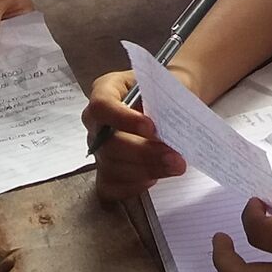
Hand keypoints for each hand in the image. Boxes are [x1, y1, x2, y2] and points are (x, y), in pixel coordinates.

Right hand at [83, 68, 187, 199]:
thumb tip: (167, 124)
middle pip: (108, 144)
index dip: (123, 119)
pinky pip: (111, 186)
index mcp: (106, 91)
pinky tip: (156, 177)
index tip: (151, 127)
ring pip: (111, 167)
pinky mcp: (106, 172)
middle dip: (143, 153)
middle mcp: (96, 122)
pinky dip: (135, 185)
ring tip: (175, 166)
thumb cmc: (167, 91)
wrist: (172, 104)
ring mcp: (99, 149)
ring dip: (146, 170)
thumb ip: (166, 100)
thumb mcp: (169, 85)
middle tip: (174, 156)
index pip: (102, 106)